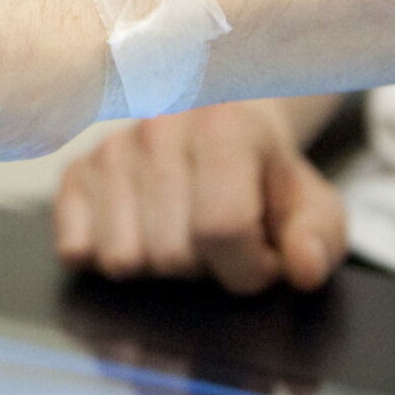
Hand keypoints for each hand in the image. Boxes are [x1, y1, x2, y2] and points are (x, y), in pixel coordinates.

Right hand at [53, 100, 346, 293]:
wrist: (221, 125)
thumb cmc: (265, 173)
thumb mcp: (312, 205)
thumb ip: (319, 239)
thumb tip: (303, 268)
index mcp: (225, 126)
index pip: (222, 228)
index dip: (248, 267)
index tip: (260, 258)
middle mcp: (158, 128)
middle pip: (170, 254)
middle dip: (203, 268)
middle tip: (221, 242)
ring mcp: (111, 149)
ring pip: (123, 260)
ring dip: (158, 266)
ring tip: (184, 232)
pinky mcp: (76, 173)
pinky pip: (75, 250)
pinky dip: (110, 257)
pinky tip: (143, 232)